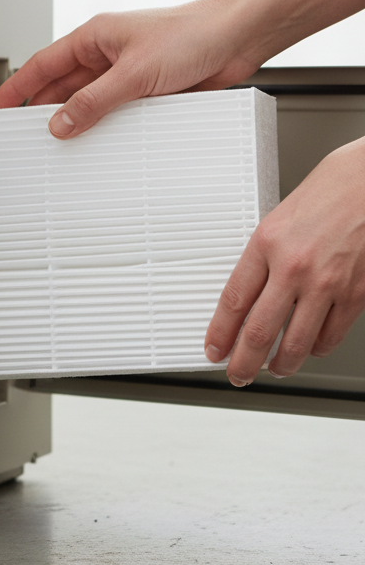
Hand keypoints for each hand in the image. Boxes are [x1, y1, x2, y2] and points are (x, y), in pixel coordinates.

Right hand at [0, 0, 261, 137]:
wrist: (239, 36)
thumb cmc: (193, 33)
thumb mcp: (133, 73)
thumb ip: (93, 101)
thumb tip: (60, 124)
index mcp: (94, 37)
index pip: (41, 65)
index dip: (16, 88)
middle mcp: (107, 55)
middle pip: (62, 88)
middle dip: (43, 112)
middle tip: (25, 138)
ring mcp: (127, 75)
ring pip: (89, 104)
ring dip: (78, 123)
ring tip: (62, 148)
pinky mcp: (148, 92)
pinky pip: (117, 115)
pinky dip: (107, 130)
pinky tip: (103, 146)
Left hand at [205, 137, 364, 384]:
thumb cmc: (332, 190)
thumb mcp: (281, 217)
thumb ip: (265, 256)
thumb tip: (250, 293)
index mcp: (267, 242)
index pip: (232, 301)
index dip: (219, 333)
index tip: (213, 348)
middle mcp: (294, 266)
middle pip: (258, 332)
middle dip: (243, 363)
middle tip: (237, 374)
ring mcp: (328, 283)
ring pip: (296, 344)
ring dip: (281, 365)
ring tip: (274, 369)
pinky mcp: (357, 293)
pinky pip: (330, 335)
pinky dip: (317, 348)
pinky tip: (310, 348)